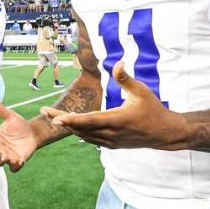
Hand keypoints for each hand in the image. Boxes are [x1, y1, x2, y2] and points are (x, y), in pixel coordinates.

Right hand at [0, 97, 37, 171]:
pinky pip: (12, 168)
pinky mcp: (16, 161)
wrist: (33, 133)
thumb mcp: (11, 116)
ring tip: (6, 156)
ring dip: (0, 161)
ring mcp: (6, 155)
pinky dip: (15, 166)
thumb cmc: (20, 125)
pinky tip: (19, 160)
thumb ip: (1, 109)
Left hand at [44, 61, 186, 148]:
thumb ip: (126, 79)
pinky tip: (73, 127)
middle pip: (81, 128)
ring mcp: (112, 141)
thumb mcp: (142, 91)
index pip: (89, 121)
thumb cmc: (153, 109)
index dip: (71, 120)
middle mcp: (112, 133)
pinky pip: (92, 140)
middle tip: (44, 111)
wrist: (165, 133)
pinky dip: (80, 133)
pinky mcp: (113, 145)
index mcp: (117, 120)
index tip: (56, 118)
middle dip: (61, 120)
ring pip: (84, 136)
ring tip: (54, 117)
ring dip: (69, 127)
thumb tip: (118, 63)